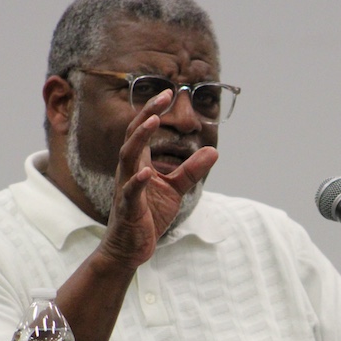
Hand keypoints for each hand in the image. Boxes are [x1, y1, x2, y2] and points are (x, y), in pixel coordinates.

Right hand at [101, 89, 217, 267]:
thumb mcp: (175, 189)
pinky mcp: (128, 209)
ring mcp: (126, 188)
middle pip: (133, 135)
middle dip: (146, 114)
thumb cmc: (148, 215)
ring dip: (139, 138)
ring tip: (152, 121)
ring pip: (127, 157)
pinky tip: (147, 173)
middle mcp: (128, 171)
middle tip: (163, 96)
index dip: (153, 110)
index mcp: (138, 164)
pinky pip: (131, 192)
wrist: (130, 248)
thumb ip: (192, 170)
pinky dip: (138, 182)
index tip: (169, 92)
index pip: (142, 131)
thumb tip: (213, 150)